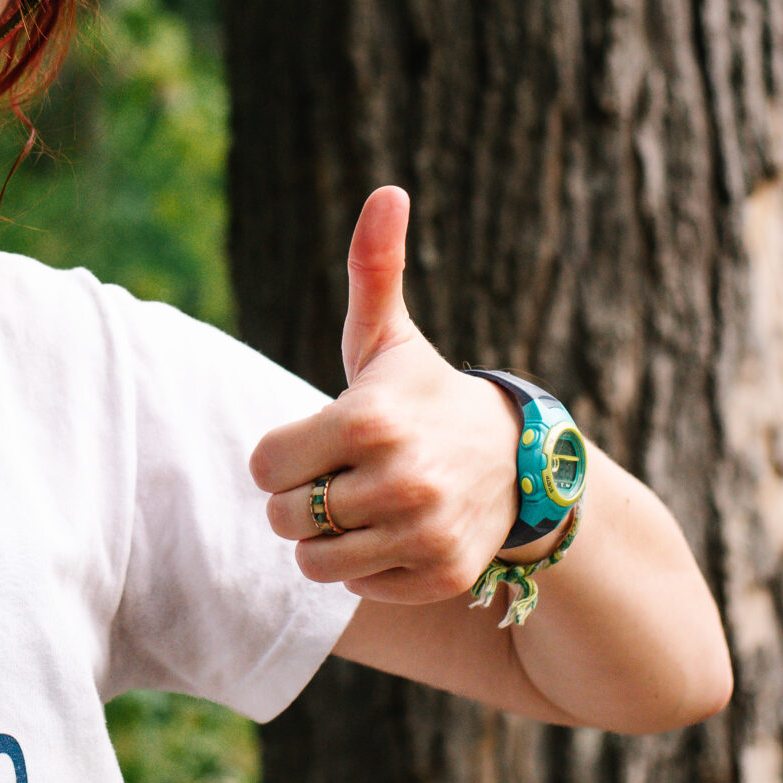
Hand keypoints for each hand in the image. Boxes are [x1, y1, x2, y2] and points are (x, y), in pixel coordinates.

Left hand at [248, 185, 522, 603]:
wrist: (517, 462)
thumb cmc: (427, 396)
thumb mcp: (390, 338)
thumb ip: (373, 268)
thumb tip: (387, 192)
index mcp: (368, 420)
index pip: (265, 465)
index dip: (284, 455)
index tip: (319, 441)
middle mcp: (398, 481)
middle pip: (284, 517)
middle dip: (302, 499)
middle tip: (343, 477)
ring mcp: (422, 532)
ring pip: (314, 562)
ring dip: (327, 540)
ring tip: (362, 507)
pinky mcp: (438, 575)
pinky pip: (358, 589)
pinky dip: (368, 569)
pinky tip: (397, 534)